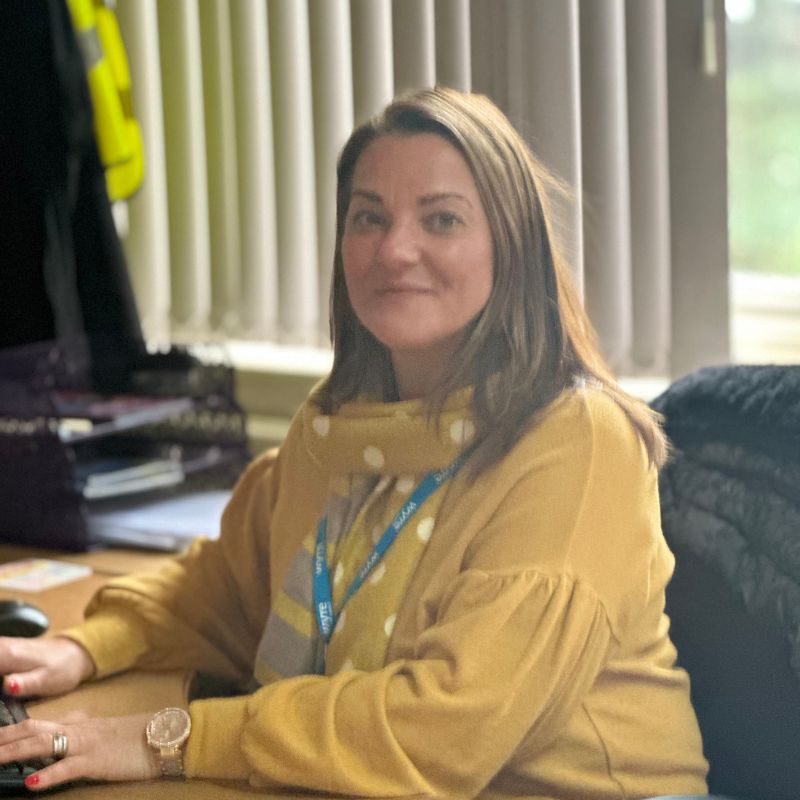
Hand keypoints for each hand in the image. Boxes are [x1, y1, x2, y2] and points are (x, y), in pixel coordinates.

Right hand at [0, 636, 94, 697]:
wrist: (73, 654)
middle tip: (1, 696)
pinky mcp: (2, 651)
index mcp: (8, 654)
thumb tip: (8, 685)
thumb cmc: (62, 668)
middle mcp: (1, 646)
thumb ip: (26, 683)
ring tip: (2, 694)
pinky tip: (0, 686)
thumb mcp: (47, 680)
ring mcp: (0, 646)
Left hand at [0, 713, 159, 789]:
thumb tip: (64, 734)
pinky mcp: (98, 761)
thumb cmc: (137, 738)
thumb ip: (83, 734)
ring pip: (44, 746)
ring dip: (15, 753)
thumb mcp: (106, 734)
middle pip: (33, 732)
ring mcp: (87, 745)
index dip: (9, 732)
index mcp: (79, 726)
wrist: (166, 735)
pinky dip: (49, 775)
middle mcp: (79, 731)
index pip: (36, 725)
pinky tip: (31, 784)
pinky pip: (69, 767)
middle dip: (4, 740)